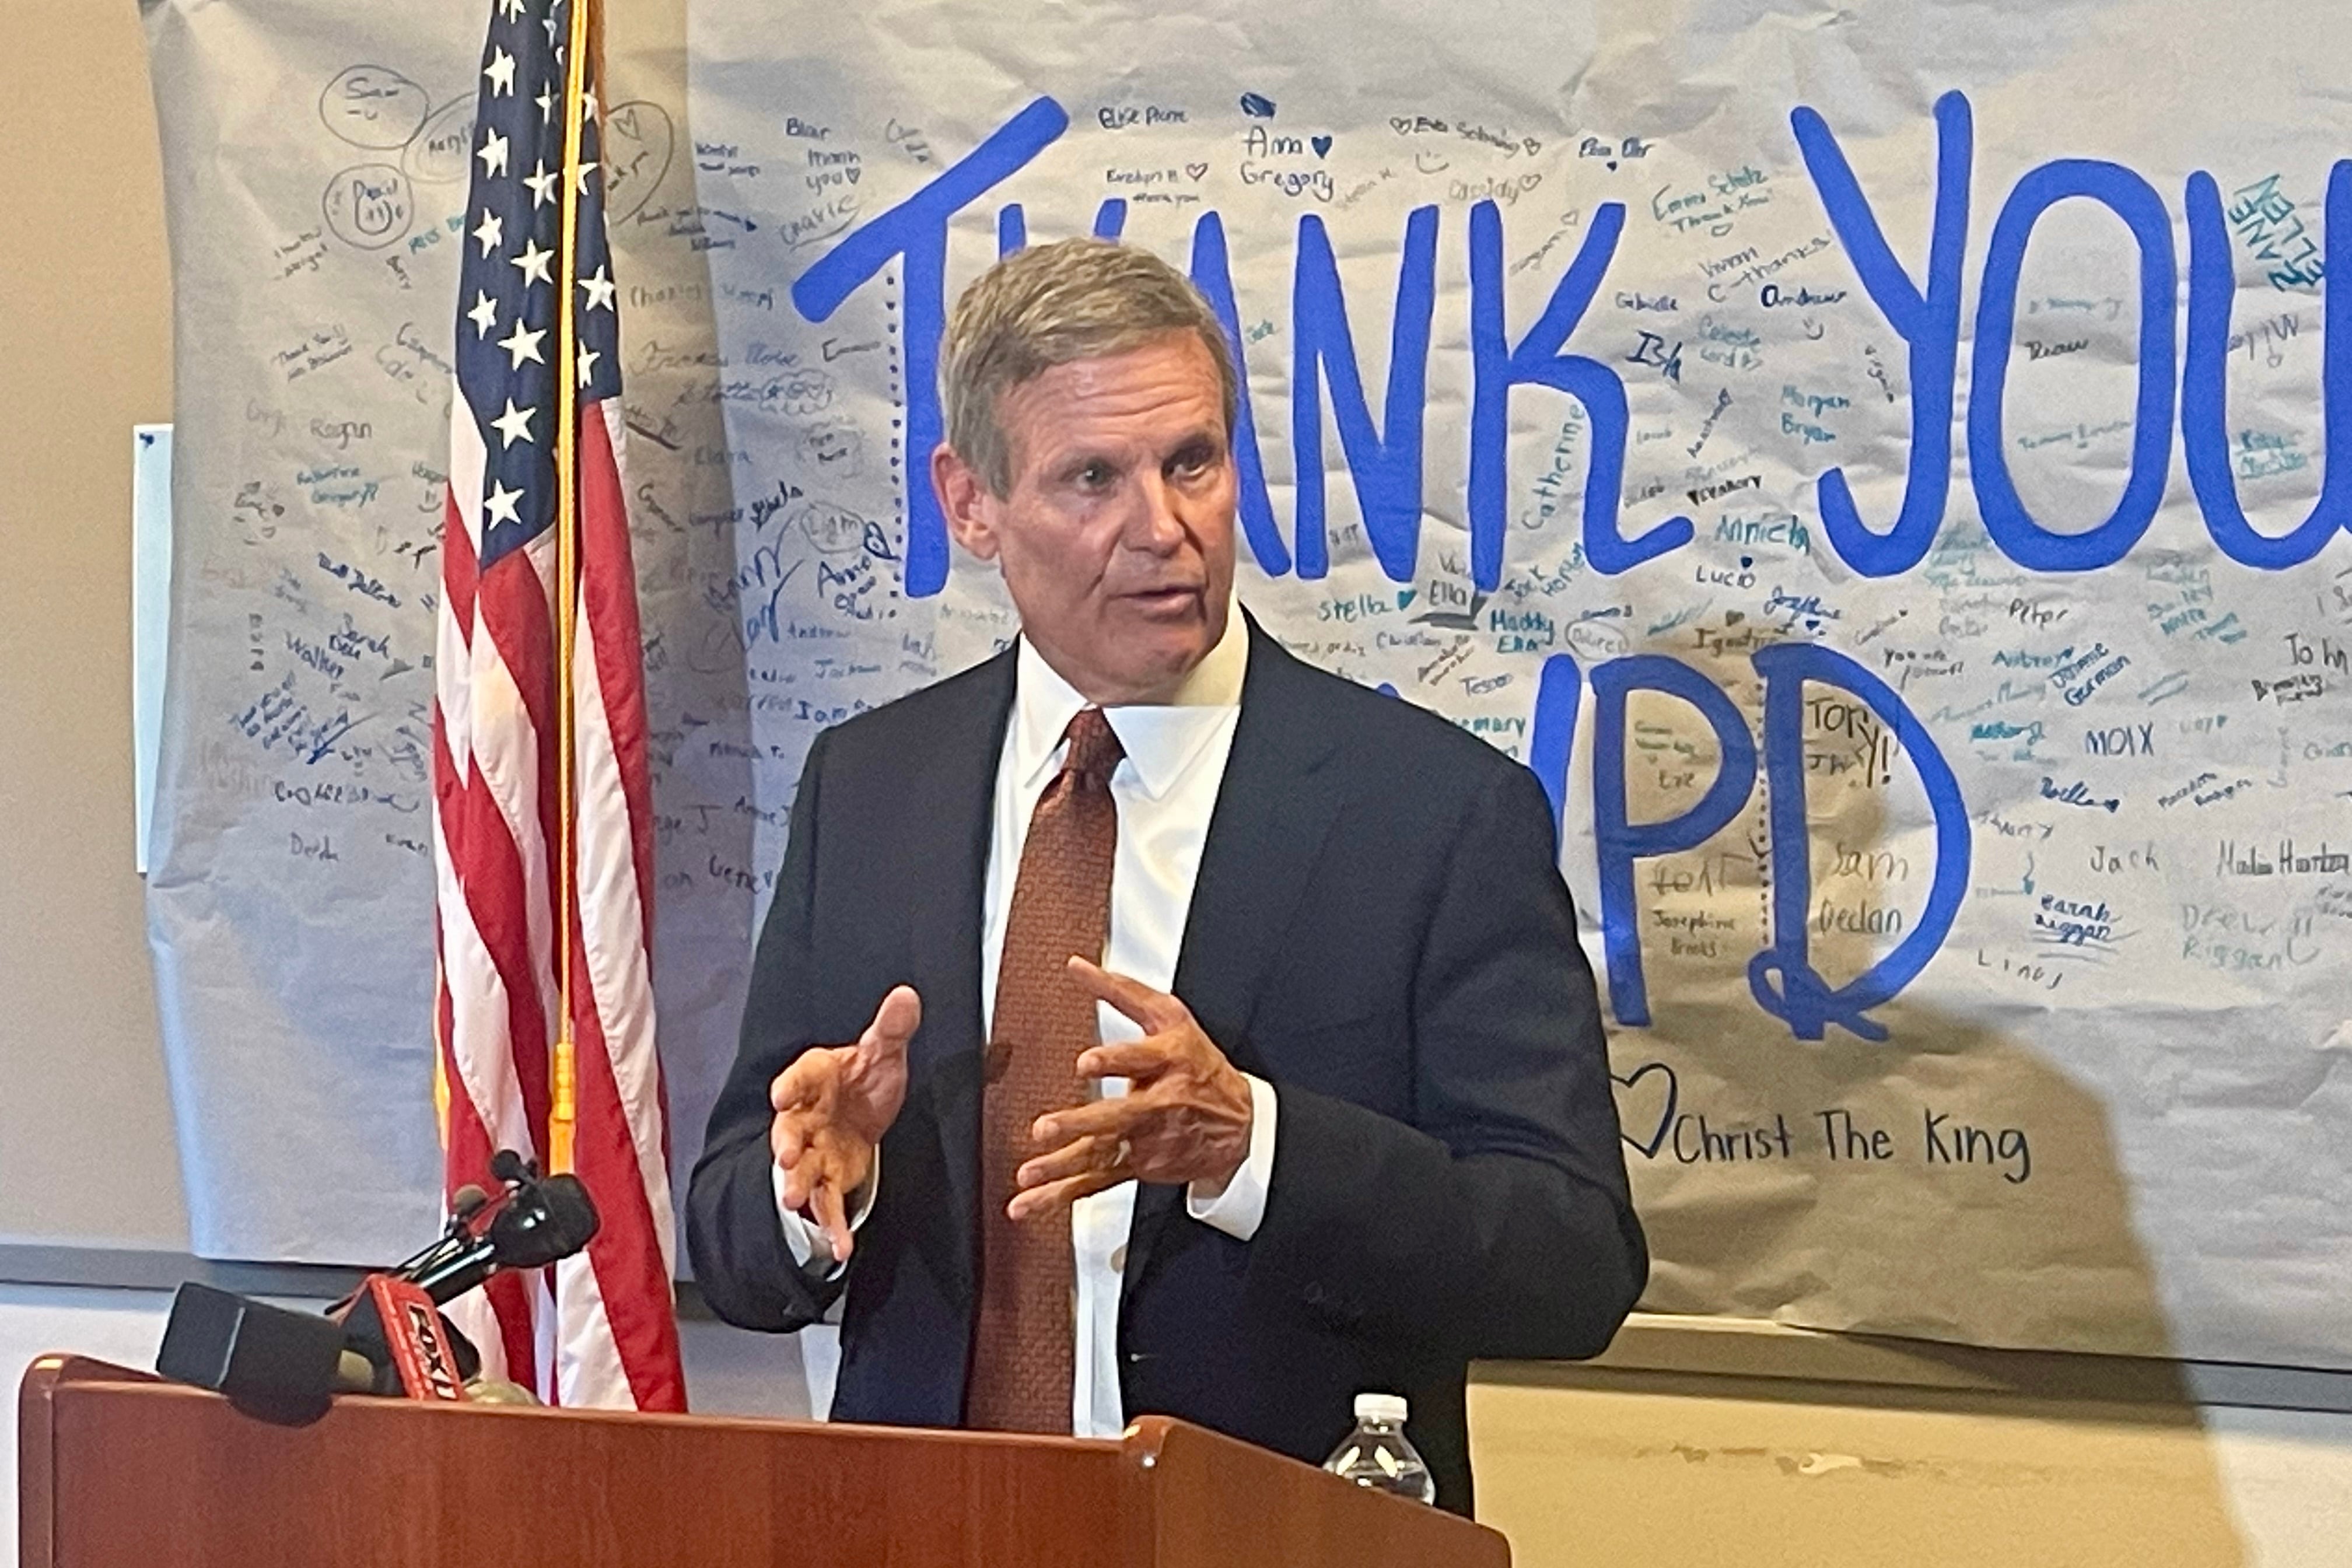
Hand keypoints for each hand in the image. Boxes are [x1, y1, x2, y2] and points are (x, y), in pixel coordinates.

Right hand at [770, 985, 919, 1262]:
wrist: (864, 1107)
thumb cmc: (865, 1076)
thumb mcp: (882, 1050)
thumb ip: (892, 1028)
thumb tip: (908, 995)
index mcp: (814, 1077)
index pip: (799, 1078)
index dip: (790, 1085)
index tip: (781, 1093)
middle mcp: (805, 1116)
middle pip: (789, 1130)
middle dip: (785, 1144)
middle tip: (785, 1156)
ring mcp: (814, 1151)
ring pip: (800, 1171)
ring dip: (795, 1185)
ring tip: (793, 1200)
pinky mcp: (830, 1178)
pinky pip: (829, 1204)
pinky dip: (833, 1228)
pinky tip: (841, 1249)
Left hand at [1007, 957, 1252, 1220]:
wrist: (1241, 1124)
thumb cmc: (1198, 1062)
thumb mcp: (1170, 1017)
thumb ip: (1121, 991)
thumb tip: (1076, 965)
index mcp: (1168, 1061)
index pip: (1140, 1060)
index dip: (1114, 1061)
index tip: (1085, 1063)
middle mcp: (1159, 1104)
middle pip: (1118, 1116)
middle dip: (1081, 1124)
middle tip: (1046, 1129)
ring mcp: (1148, 1140)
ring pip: (1102, 1155)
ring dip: (1062, 1168)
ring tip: (1029, 1175)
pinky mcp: (1138, 1167)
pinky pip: (1095, 1183)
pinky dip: (1060, 1195)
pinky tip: (1029, 1203)